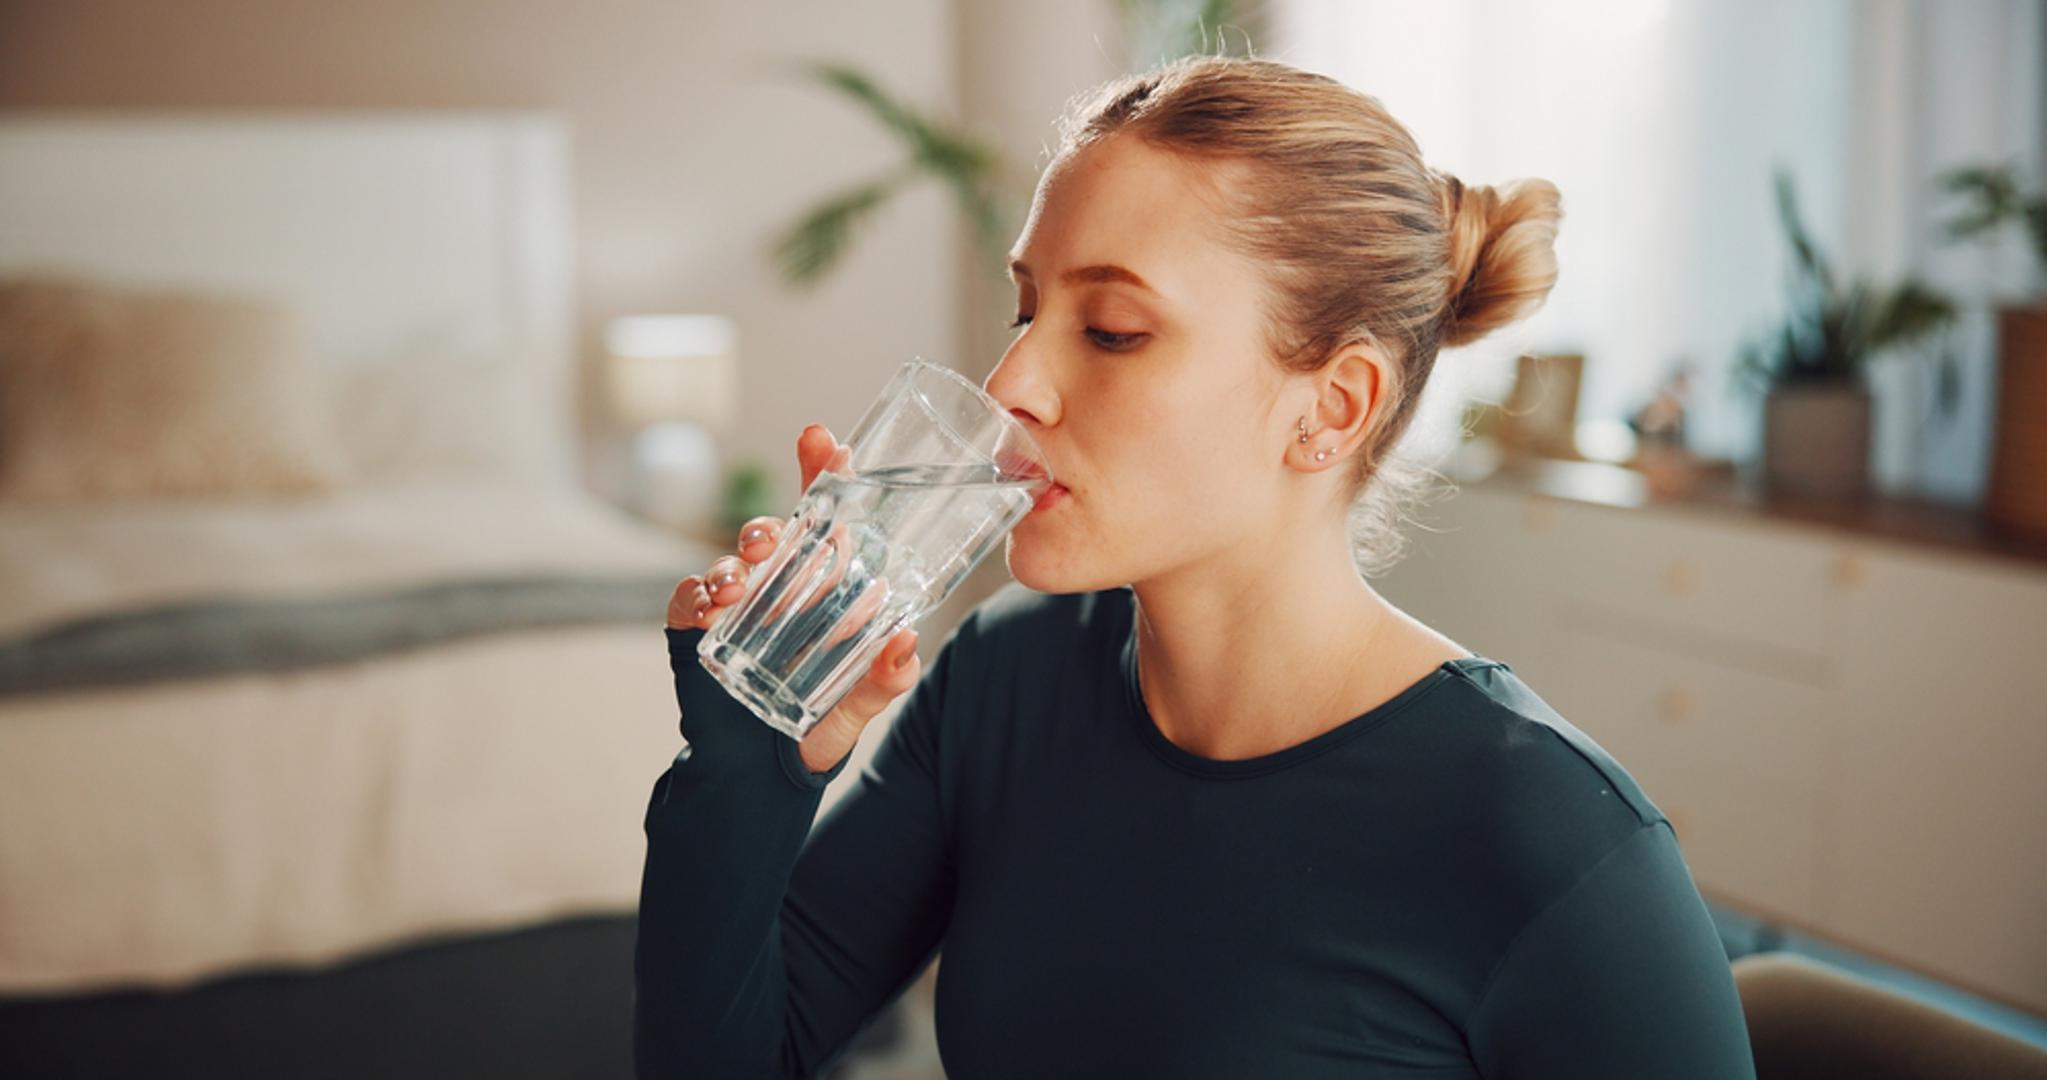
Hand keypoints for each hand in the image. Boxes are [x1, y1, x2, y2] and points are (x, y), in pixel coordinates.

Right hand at [667, 424, 921, 774]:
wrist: (764, 777)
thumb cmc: (816, 728)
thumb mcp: (858, 704)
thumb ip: (884, 680)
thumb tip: (906, 645)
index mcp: (820, 589)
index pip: (822, 522)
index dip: (819, 477)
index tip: (823, 440)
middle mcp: (775, 588)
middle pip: (770, 533)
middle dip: (766, 524)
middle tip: (772, 536)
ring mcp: (733, 609)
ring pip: (728, 563)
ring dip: (731, 562)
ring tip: (739, 578)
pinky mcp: (694, 635)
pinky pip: (685, 602)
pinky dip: (692, 598)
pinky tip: (707, 608)